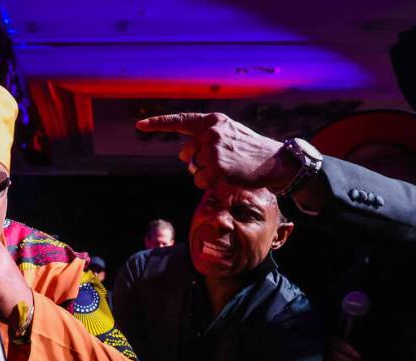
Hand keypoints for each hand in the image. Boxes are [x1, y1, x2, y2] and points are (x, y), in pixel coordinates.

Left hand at [136, 113, 291, 191]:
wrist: (275, 161)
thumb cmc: (250, 150)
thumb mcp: (229, 134)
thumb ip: (205, 139)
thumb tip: (183, 156)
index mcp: (213, 121)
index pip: (180, 121)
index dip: (158, 124)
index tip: (140, 125)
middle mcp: (211, 133)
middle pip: (187, 154)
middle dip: (198, 162)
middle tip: (223, 162)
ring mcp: (214, 150)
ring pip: (194, 170)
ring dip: (207, 174)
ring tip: (228, 168)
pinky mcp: (217, 169)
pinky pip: (200, 182)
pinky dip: (210, 184)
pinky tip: (227, 177)